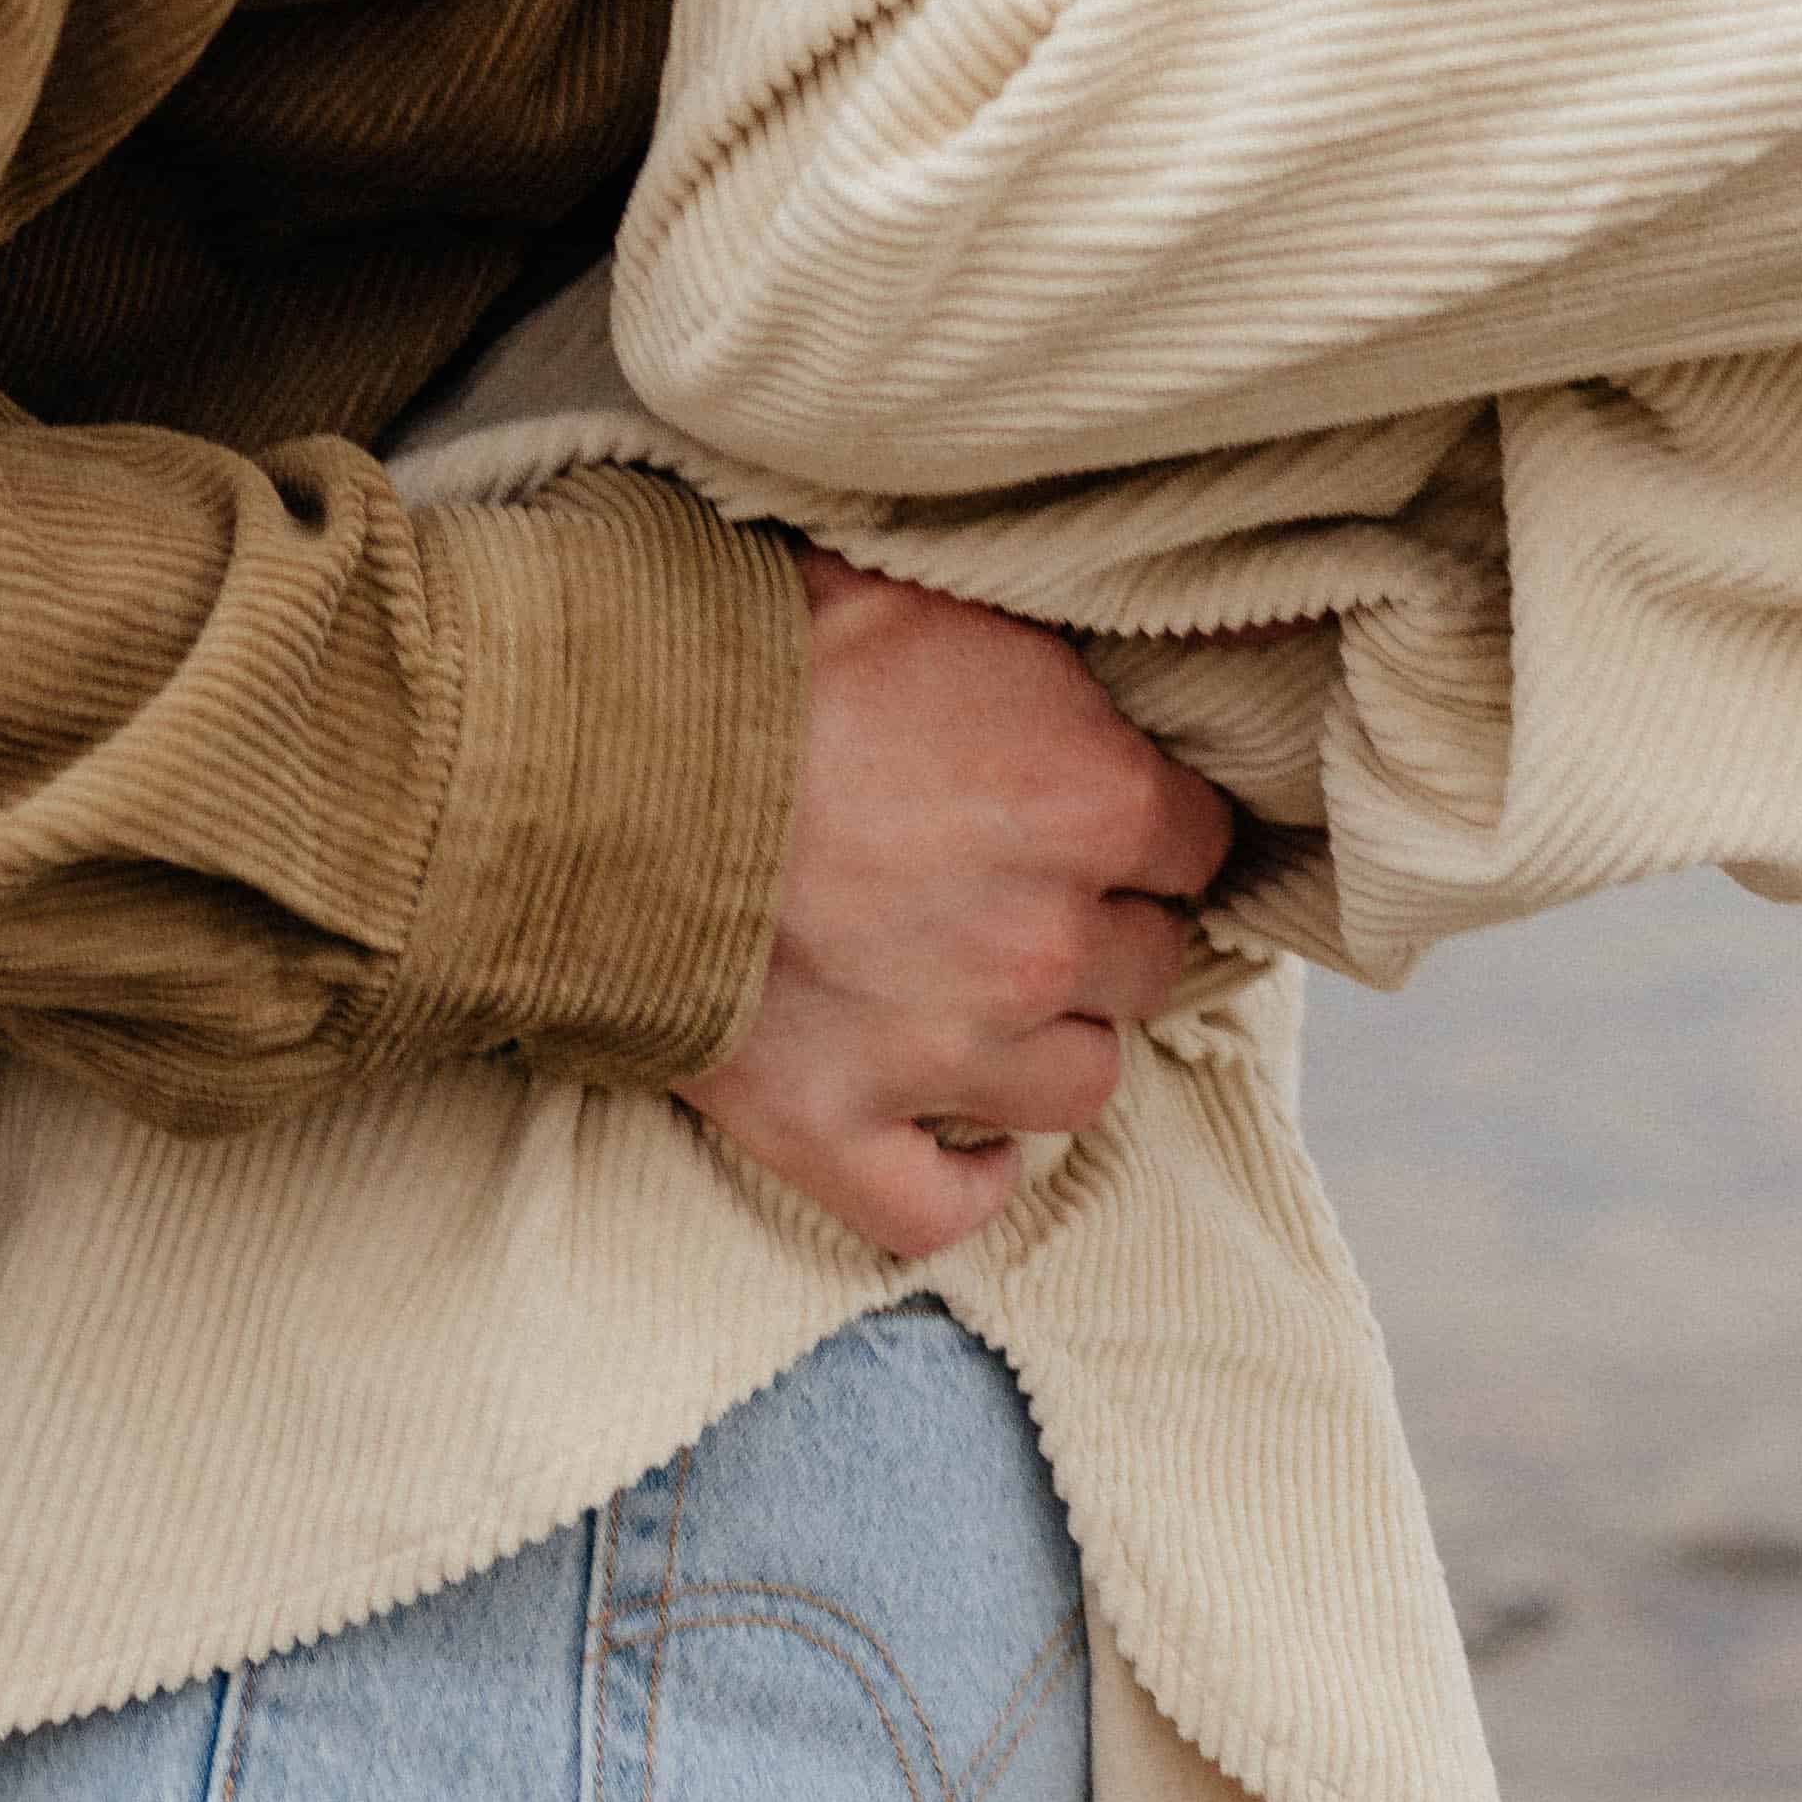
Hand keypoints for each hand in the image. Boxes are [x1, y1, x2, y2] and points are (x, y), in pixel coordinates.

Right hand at [679, 556, 1233, 1262]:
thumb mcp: (939, 594)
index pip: (1199, 841)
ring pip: (1081, 1086)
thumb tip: (1103, 667)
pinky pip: (947, 1207)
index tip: (1106, 812)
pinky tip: (959, 1133)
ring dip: (1048, 1043)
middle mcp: (1043, 940)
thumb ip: (1046, 658)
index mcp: (1090, 796)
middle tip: (1028, 886)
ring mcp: (945, 1053)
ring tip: (989, 993)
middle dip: (1103, 925)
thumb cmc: (768, 646)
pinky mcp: (835, 1129)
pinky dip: (964, 1179)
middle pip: (1150, 963)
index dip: (1152, 824)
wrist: (602, 747)